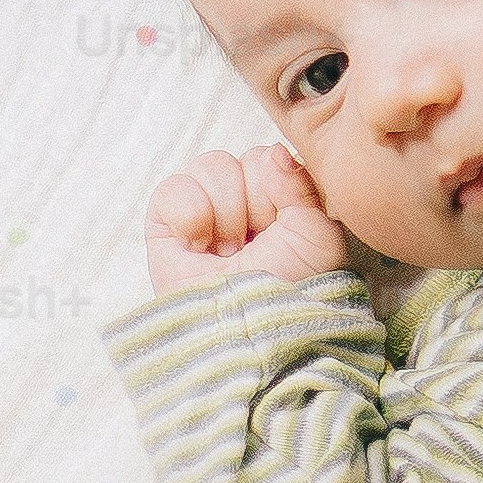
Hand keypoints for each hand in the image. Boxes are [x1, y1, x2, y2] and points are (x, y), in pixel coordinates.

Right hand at [145, 142, 347, 294]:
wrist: (246, 329)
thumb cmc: (289, 289)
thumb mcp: (318, 236)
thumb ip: (303, 185)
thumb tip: (274, 153)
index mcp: (281, 200)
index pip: (277, 158)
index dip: (283, 188)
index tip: (284, 226)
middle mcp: (243, 201)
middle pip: (247, 158)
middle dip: (257, 203)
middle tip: (255, 244)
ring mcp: (204, 210)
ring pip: (213, 165)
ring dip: (228, 212)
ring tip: (230, 251)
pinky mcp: (164, 224)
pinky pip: (174, 186)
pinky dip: (191, 216)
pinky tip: (200, 247)